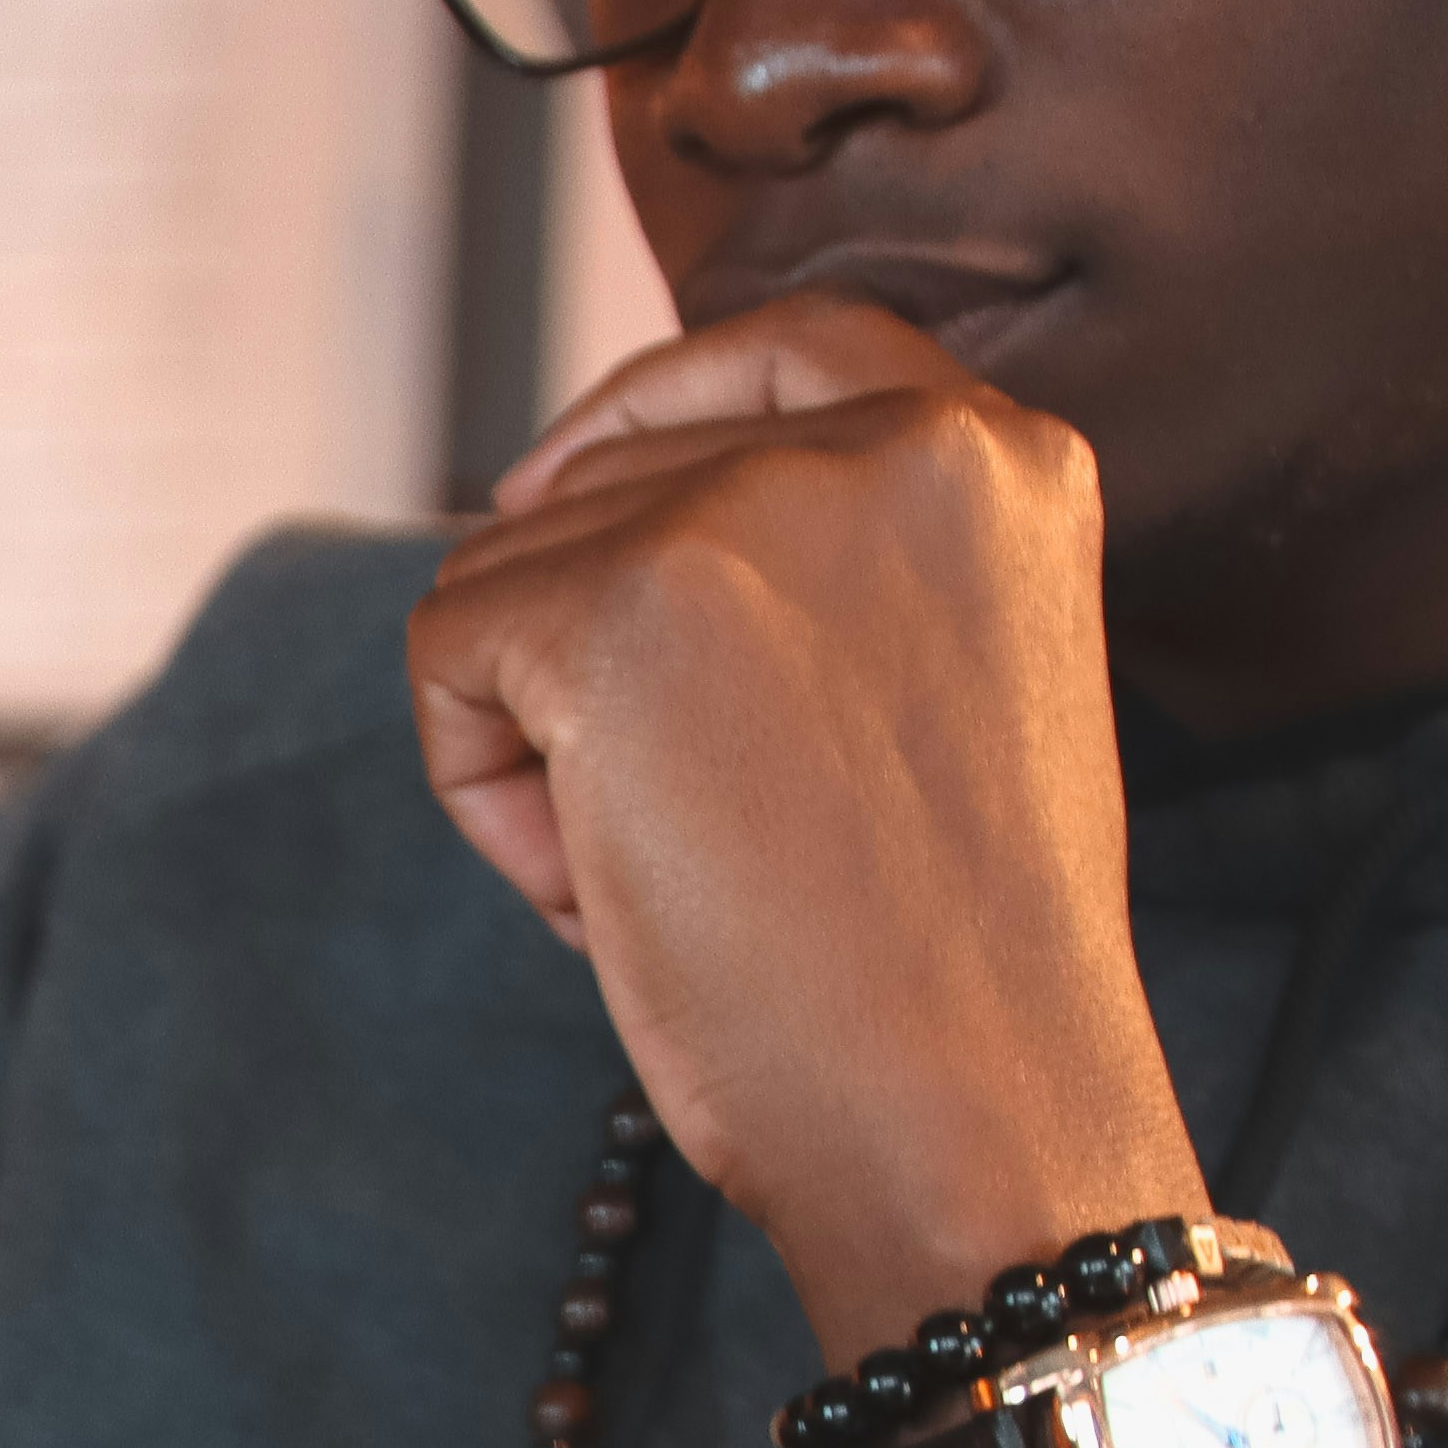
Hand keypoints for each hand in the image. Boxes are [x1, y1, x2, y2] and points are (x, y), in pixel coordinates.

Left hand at [410, 297, 1206, 1366]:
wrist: (968, 1100)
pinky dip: (481, 786)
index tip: (556, 508)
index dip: (642, 418)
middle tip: (690, 834)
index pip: (783, 347)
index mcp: (1002, 450)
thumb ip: (826, 570)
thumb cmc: (938, 953)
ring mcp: (751, 505)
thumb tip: (577, 502)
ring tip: (672, 872)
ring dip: (538, 743)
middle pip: (604, 486)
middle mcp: (894, 436)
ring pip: (506, 576)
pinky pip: (444, 652)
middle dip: (590, 663)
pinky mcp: (616, 601)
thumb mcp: (931, 683)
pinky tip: (596, 887)